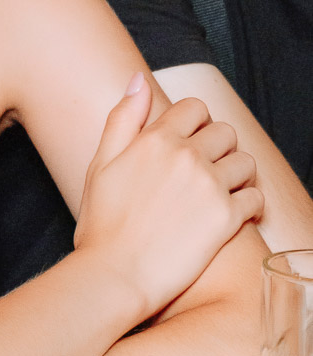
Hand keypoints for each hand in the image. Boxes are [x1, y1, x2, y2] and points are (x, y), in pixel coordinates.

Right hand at [74, 72, 263, 319]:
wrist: (114, 276)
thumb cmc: (102, 225)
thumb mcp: (100, 164)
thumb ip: (122, 119)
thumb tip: (138, 80)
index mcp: (155, 139)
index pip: (195, 108)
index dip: (195, 122)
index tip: (189, 141)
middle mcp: (186, 156)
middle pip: (225, 132)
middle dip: (219, 147)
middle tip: (206, 170)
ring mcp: (209, 186)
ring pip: (245, 162)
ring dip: (238, 174)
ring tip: (223, 192)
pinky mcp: (227, 219)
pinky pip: (255, 198)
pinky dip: (250, 205)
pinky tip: (235, 215)